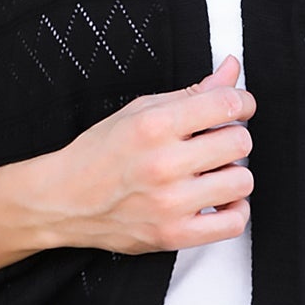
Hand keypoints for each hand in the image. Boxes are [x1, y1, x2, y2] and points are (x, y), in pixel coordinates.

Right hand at [52, 54, 255, 255]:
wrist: (62, 200)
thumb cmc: (100, 154)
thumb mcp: (139, 111)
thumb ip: (192, 92)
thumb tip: (232, 69)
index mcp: (153, 126)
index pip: (227, 104)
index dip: (240, 103)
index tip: (236, 108)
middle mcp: (163, 164)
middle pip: (239, 142)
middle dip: (232, 137)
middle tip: (213, 142)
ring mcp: (169, 204)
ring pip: (242, 181)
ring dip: (231, 174)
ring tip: (210, 173)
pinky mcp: (173, 235)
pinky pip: (233, 224)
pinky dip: (233, 211)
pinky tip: (217, 201)